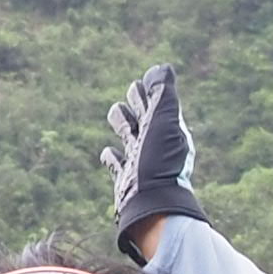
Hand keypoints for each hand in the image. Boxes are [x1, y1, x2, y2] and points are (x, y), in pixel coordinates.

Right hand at [107, 62, 205, 254]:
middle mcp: (152, 145)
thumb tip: (162, 68)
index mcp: (164, 130)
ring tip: (118, 114)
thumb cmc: (159, 163)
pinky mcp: (124, 179)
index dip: (148, 90)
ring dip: (122, 123)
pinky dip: (111, 157)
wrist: (151, 204)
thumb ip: (163, 94)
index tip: (141, 82)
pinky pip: (115, 164)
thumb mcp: (164, 122)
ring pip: (127, 135)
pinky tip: (108, 153)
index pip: (154, 103)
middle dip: (135, 103)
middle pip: (141, 117)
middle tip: (133, 91)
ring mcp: (138, 162)